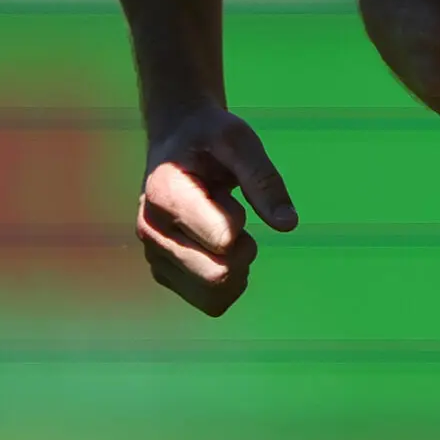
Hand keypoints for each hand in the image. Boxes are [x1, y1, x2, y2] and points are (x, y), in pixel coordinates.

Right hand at [136, 106, 298, 316]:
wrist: (176, 141)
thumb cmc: (209, 137)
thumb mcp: (239, 140)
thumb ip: (263, 179)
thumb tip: (288, 224)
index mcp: (165, 195)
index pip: (222, 239)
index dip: (241, 220)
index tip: (230, 195)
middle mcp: (151, 231)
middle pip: (218, 276)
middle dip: (243, 252)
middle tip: (238, 220)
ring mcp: (154, 256)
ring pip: (214, 296)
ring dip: (237, 270)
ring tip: (229, 235)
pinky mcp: (163, 272)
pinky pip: (209, 302)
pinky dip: (228, 283)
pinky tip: (223, 252)